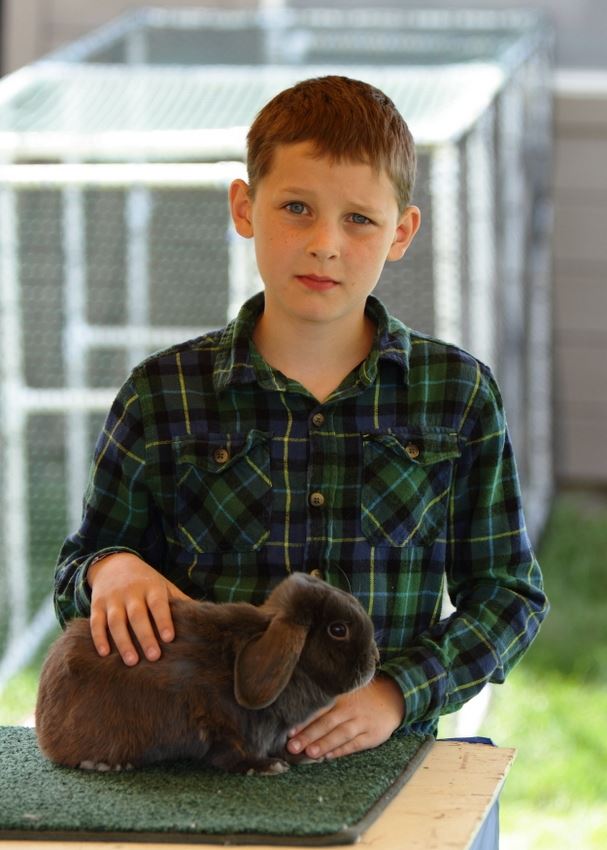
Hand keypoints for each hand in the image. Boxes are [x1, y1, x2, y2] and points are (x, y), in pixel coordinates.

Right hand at [87, 552, 189, 665]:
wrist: (113, 563)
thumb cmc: (145, 581)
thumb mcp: (163, 585)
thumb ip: (178, 601)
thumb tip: (202, 618)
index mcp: (151, 586)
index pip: (158, 603)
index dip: (163, 620)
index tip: (169, 638)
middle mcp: (131, 592)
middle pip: (137, 615)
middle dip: (145, 636)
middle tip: (154, 656)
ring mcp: (112, 598)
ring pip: (116, 621)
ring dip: (123, 642)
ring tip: (132, 661)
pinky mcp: (97, 604)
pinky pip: (96, 622)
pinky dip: (99, 638)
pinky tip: (104, 653)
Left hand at [286, 674, 404, 760]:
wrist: (393, 698)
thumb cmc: (360, 698)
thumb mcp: (345, 693)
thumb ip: (326, 704)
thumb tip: (299, 720)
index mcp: (340, 696)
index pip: (319, 709)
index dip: (304, 720)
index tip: (288, 731)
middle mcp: (350, 708)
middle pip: (327, 722)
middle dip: (309, 735)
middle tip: (292, 746)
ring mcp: (362, 721)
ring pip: (340, 734)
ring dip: (324, 744)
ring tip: (309, 753)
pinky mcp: (372, 735)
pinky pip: (355, 744)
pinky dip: (341, 751)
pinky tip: (328, 757)